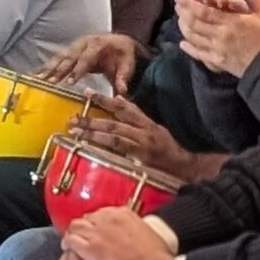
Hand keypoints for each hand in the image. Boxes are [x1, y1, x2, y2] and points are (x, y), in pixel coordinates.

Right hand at [42, 32, 139, 93]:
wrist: (120, 43)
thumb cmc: (123, 55)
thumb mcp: (127, 66)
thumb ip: (123, 79)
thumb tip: (122, 92)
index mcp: (98, 44)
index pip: (86, 58)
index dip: (77, 70)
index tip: (69, 81)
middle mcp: (84, 43)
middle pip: (69, 56)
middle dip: (59, 69)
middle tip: (50, 82)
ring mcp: (76, 45)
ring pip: (60, 56)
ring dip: (49, 68)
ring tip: (39, 79)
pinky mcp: (71, 50)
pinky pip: (58, 58)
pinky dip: (48, 66)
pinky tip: (38, 75)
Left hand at [60, 207, 179, 259]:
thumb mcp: (145, 236)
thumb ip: (127, 233)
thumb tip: (116, 241)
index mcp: (122, 214)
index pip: (96, 217)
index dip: (93, 232)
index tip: (94, 243)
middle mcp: (108, 218)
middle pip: (82, 223)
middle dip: (81, 238)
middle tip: (84, 254)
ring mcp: (98, 233)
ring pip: (73, 233)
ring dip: (75, 249)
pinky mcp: (92, 250)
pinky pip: (70, 246)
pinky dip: (72, 257)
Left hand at [76, 96, 209, 183]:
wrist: (187, 165)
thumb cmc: (170, 148)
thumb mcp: (155, 129)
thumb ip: (136, 121)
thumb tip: (117, 108)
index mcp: (147, 123)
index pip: (123, 106)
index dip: (104, 99)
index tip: (87, 94)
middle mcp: (143, 132)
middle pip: (113, 123)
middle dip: (91, 120)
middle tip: (72, 119)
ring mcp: (141, 147)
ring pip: (113, 138)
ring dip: (93, 135)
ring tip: (76, 133)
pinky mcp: (140, 161)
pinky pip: (119, 154)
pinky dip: (104, 151)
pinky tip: (89, 150)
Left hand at [175, 0, 259, 75]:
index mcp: (231, 23)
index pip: (204, 11)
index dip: (189, 4)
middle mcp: (221, 36)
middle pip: (195, 24)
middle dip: (183, 13)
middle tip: (177, 6)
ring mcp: (218, 50)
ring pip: (194, 38)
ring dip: (184, 28)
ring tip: (179, 20)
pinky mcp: (218, 62)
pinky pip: (199, 55)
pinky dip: (189, 48)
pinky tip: (183, 43)